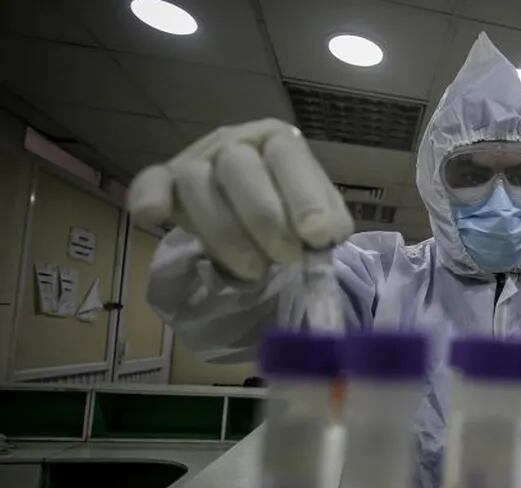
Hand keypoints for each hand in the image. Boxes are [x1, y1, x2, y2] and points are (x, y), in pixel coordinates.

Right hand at [127, 118, 353, 279]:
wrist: (251, 212)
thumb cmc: (289, 211)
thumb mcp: (316, 215)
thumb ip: (327, 222)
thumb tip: (328, 236)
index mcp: (278, 141)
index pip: (289, 158)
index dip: (305, 197)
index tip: (319, 236)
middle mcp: (236, 141)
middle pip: (240, 167)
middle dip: (265, 220)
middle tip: (287, 258)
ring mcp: (196, 159)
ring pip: (197, 183)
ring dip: (225, 233)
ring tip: (255, 270)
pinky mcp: (165, 182)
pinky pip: (150, 183)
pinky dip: (150, 198)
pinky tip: (155, 217)